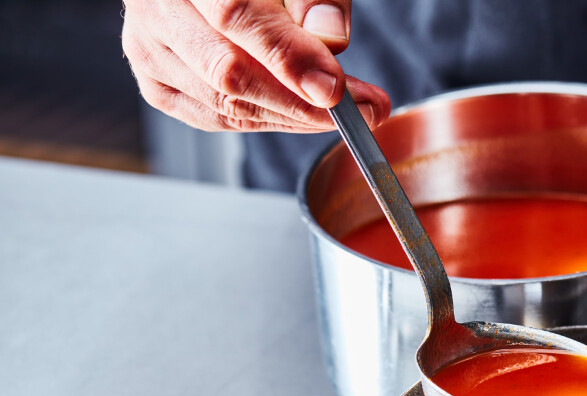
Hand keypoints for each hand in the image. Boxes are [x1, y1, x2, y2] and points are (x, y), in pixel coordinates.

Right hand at [122, 0, 390, 132]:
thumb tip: (330, 39)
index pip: (234, 16)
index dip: (288, 58)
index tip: (334, 87)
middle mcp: (154, 8)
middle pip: (228, 71)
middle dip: (304, 101)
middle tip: (365, 108)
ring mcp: (149, 49)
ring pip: (225, 104)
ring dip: (296, 118)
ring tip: (350, 112)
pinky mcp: (158, 84)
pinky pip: (218, 118)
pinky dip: (270, 122)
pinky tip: (307, 115)